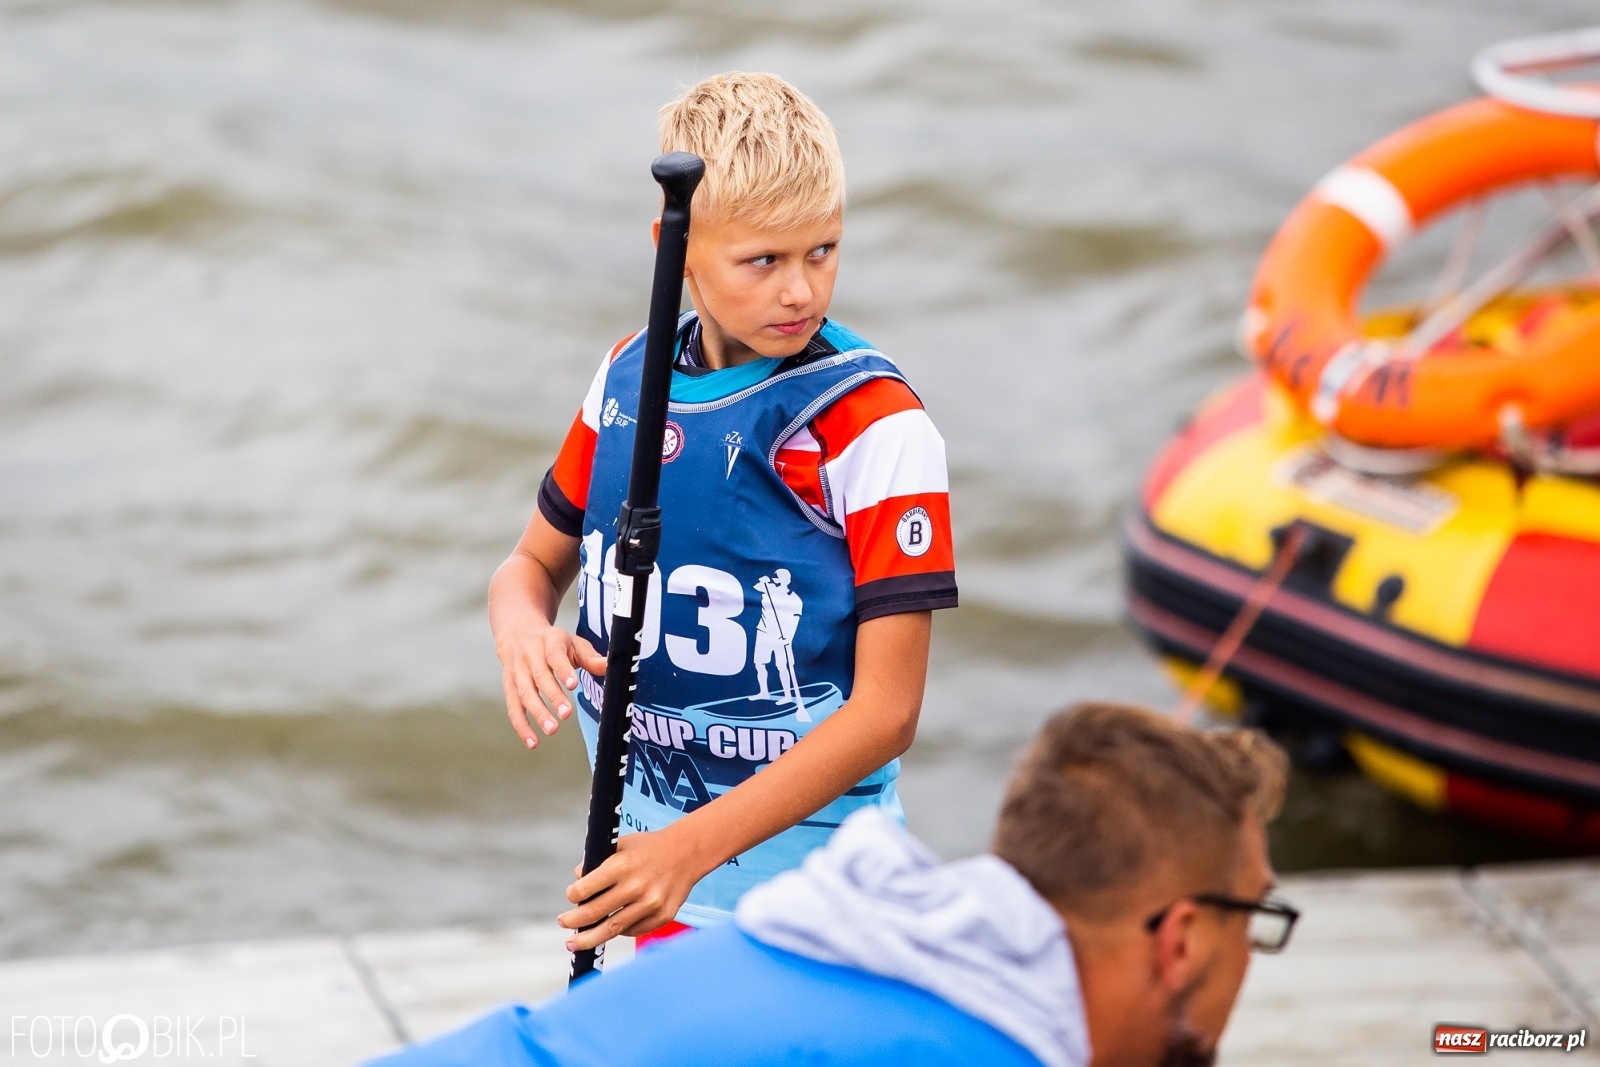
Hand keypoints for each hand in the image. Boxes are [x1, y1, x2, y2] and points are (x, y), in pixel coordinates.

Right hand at [497, 624, 605, 748]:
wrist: (517, 634)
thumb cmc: (551, 642)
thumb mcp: (573, 643)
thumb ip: (591, 658)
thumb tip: (609, 666)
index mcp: (549, 642)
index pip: (556, 656)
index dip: (563, 671)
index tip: (573, 685)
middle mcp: (530, 656)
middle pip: (541, 677)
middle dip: (553, 696)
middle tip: (566, 714)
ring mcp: (517, 673)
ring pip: (525, 694)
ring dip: (538, 713)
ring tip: (552, 729)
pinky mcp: (509, 688)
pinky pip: (513, 709)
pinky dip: (522, 727)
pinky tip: (533, 742)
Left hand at [558, 826, 714, 950]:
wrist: (688, 852)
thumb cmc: (648, 848)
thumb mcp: (621, 845)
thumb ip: (597, 864)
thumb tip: (577, 883)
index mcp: (622, 865)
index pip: (585, 889)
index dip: (573, 895)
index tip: (570, 897)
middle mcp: (635, 886)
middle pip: (594, 913)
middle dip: (573, 921)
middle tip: (562, 923)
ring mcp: (650, 904)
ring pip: (612, 929)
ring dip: (588, 938)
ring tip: (573, 943)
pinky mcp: (662, 916)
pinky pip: (633, 930)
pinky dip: (619, 930)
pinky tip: (609, 929)